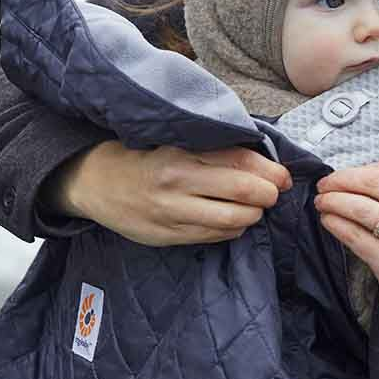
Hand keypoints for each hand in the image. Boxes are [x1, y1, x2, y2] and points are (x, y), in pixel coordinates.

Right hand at [44, 140, 291, 245]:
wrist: (96, 182)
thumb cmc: (143, 157)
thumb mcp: (174, 141)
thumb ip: (213, 148)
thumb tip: (263, 160)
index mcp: (181, 152)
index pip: (240, 161)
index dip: (270, 170)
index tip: (283, 176)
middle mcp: (177, 182)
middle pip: (243, 191)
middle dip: (268, 194)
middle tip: (272, 193)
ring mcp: (173, 212)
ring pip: (233, 219)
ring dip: (253, 215)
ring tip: (253, 208)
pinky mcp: (169, 235)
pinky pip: (216, 236)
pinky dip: (234, 230)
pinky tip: (232, 221)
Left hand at [314, 160, 378, 345]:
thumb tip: (357, 176)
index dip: (356, 170)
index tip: (340, 176)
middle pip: (374, 183)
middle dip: (341, 180)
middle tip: (323, 185)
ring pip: (362, 209)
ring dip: (334, 201)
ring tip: (322, 202)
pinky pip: (356, 238)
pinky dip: (337, 224)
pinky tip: (328, 221)